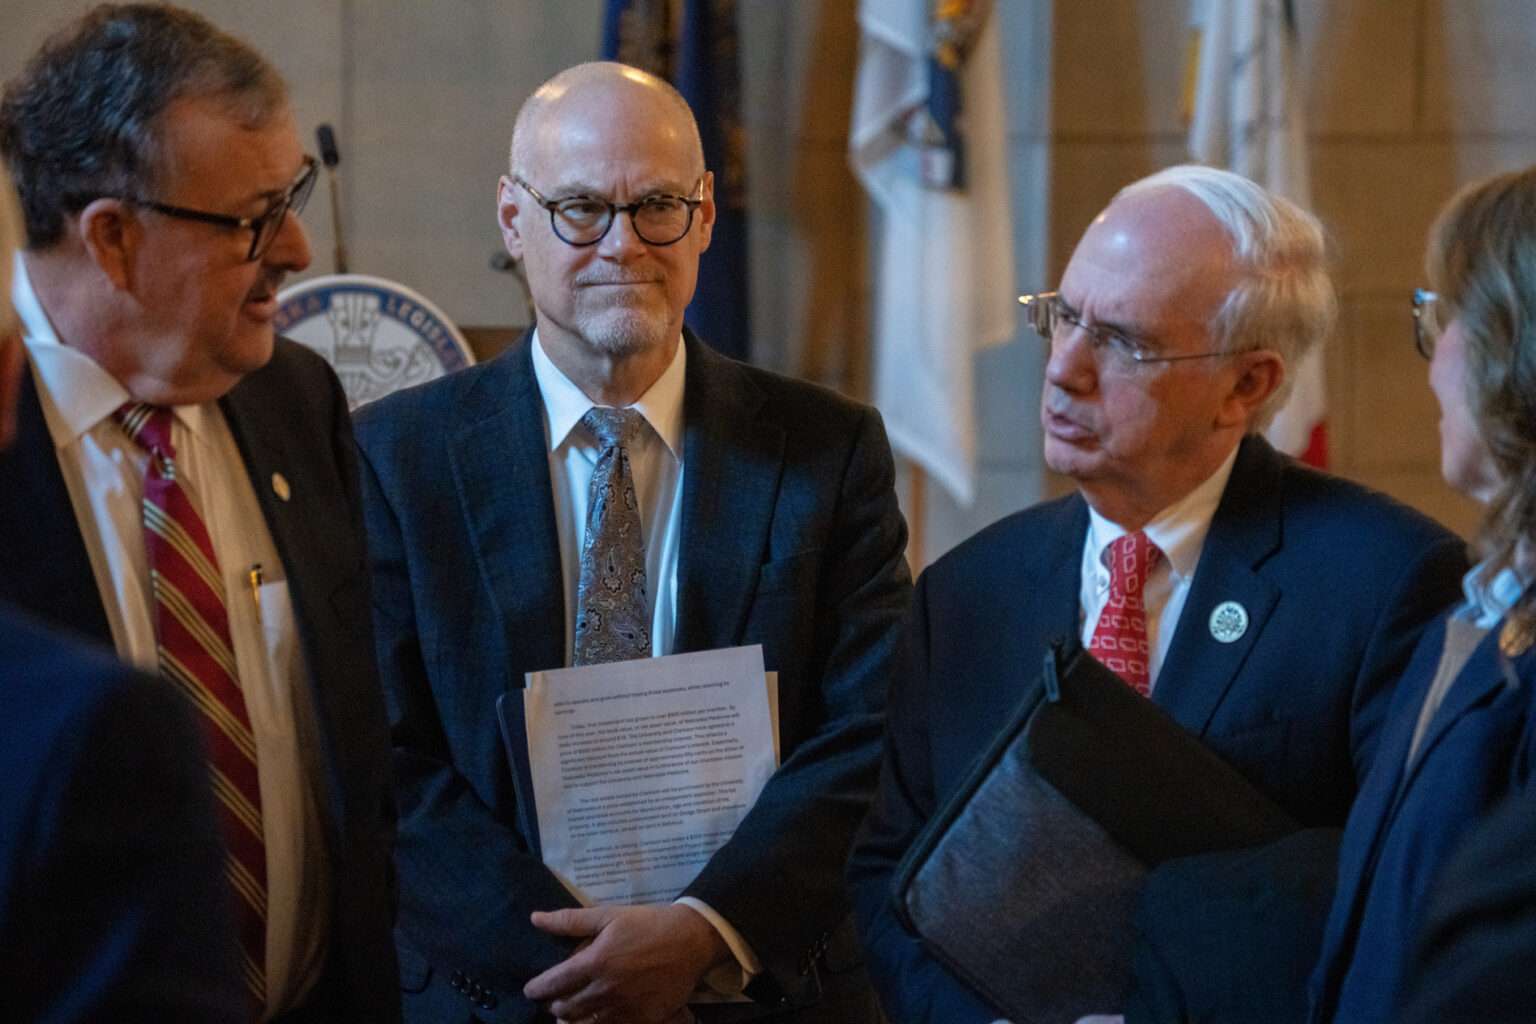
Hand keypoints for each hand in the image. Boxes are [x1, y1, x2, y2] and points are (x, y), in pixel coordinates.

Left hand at [527, 904, 727, 1022]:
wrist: (690, 940)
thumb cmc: (647, 923)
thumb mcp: (608, 915)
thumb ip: (570, 921)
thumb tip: (535, 918)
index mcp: (594, 962)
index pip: (553, 984)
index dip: (536, 989)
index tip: (531, 990)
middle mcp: (605, 990)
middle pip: (565, 1009)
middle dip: (555, 1004)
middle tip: (556, 997)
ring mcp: (623, 1009)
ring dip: (573, 1019)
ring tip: (573, 1011)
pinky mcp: (641, 1020)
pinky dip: (599, 1023)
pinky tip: (600, 1014)